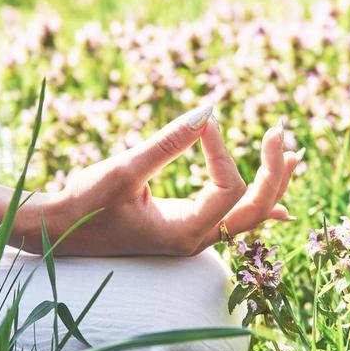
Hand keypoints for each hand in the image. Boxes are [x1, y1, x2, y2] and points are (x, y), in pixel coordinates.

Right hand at [20, 104, 299, 256]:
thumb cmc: (85, 202)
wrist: (58, 231)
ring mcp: (193, 236)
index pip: (228, 187)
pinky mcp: (184, 226)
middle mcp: (197, 239)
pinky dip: (254, 202)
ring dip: (271, 184)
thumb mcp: (125, 169)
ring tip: (291, 155)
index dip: (220, 149)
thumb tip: (208, 111)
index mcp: (185, 231)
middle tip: (279, 134)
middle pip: (255, 209)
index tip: (201, 121)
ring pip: (249, 214)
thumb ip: (168, 142)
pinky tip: (277, 202)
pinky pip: (231, 217)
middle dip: (272, 171)